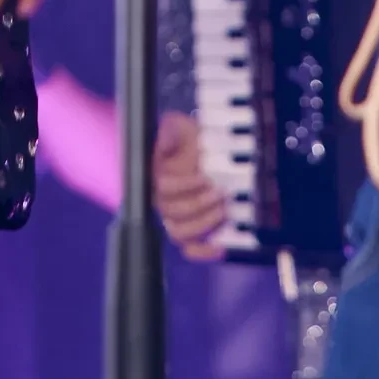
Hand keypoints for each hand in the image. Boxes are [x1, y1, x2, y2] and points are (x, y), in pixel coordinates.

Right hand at [154, 108, 231, 259]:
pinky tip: (221, 246)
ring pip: (180, 233)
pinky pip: (190, 248)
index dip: (184, 185)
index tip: (204, 176)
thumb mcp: (178, 126)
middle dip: (200, 204)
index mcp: (154, 176)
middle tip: (221, 192)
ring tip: (223, 209)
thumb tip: (165, 140)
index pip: (162, 188)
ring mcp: (175, 217)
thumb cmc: (187, 139)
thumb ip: (170, 130)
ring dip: (203, 223)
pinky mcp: (190, 230)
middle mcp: (161, 201)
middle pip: (172, 213)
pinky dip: (203, 251)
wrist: (198, 148)